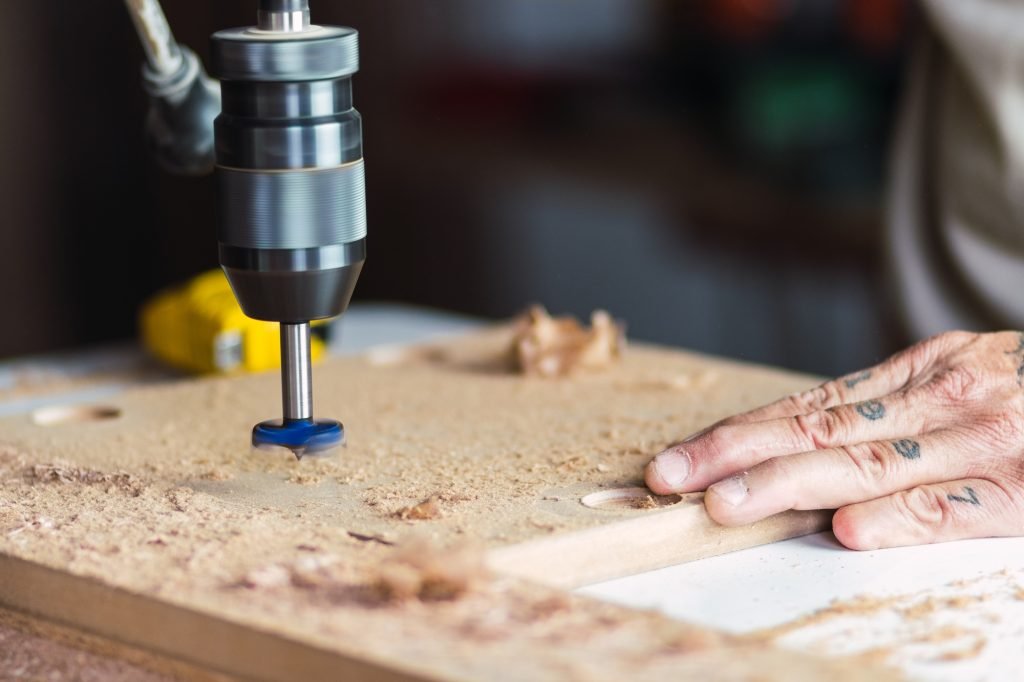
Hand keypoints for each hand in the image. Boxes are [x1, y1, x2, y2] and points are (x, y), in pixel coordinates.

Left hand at [645, 331, 1023, 549]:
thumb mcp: (957, 376)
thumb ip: (884, 409)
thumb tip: (797, 442)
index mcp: (917, 373)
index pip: (806, 408)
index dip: (738, 434)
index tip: (680, 457)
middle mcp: (941, 401)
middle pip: (818, 432)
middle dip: (736, 456)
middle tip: (671, 478)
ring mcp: (983, 445)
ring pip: (869, 465)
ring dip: (791, 485)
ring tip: (727, 503)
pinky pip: (956, 506)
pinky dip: (902, 517)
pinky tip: (850, 529)